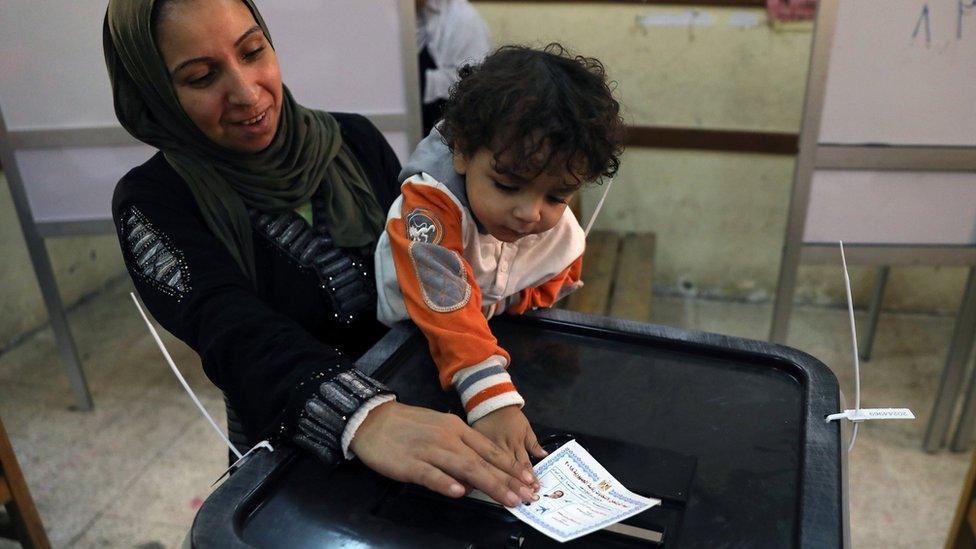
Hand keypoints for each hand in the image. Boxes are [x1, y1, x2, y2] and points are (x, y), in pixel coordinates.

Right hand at [349, 401, 536, 506]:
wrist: (374, 419)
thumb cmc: (408, 425)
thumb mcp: (440, 428)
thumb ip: (460, 448)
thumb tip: (478, 473)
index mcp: (457, 429)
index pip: (490, 450)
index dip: (511, 466)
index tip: (530, 480)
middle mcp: (448, 438)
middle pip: (483, 461)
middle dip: (508, 481)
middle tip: (528, 497)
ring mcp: (430, 450)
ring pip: (465, 468)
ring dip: (490, 485)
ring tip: (508, 500)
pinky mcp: (410, 464)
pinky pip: (431, 474)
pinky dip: (446, 483)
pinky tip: (459, 493)